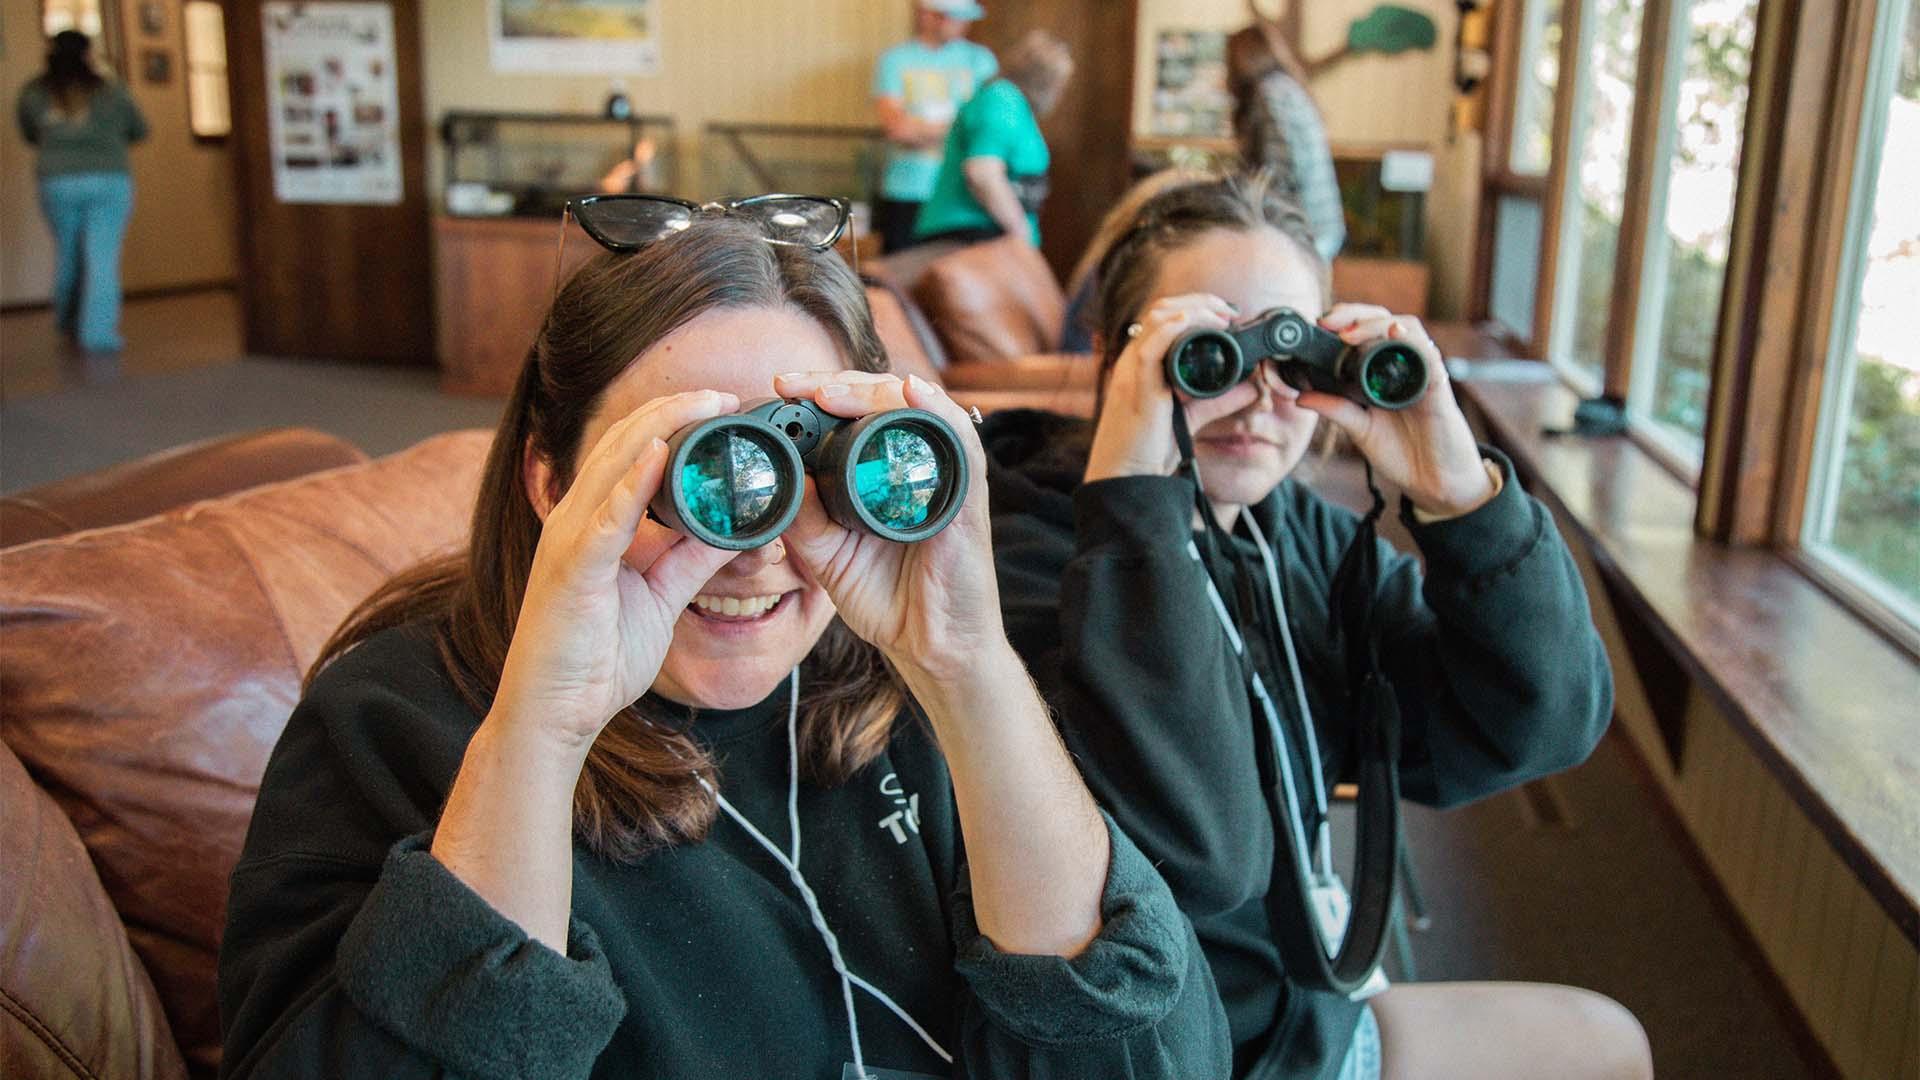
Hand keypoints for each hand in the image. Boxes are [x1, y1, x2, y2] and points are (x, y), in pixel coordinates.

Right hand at [492, 389, 742, 753]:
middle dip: (673, 412)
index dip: (672, 423)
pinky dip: (632, 484)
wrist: (554, 712)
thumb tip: (737, 527)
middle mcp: (576, 520)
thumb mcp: (663, 596)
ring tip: (702, 404)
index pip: (632, 453)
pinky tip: (658, 455)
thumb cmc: (598, 657)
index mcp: (596, 523)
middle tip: (723, 394)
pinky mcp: (571, 569)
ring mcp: (569, 540)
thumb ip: (693, 558)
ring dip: (659, 429)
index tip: (721, 407)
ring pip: (613, 466)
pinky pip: (605, 518)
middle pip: (623, 444)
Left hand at [771, 370, 1006, 686]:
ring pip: (918, 408)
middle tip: (794, 386)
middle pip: (885, 398)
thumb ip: (805, 518)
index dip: (820, 393)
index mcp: (886, 473)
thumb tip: (781, 475)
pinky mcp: (967, 498)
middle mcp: (920, 464)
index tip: (779, 391)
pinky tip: (912, 392)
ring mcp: (946, 477)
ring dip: (874, 392)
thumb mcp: (828, 555)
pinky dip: (936, 410)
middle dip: (838, 382)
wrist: (932, 649)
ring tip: (832, 393)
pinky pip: (959, 442)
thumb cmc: (889, 598)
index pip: (858, 413)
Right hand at [1083, 293, 1261, 482]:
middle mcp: (1133, 361)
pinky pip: (1151, 346)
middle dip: (1198, 302)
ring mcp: (1131, 371)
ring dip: (1193, 310)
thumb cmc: (1149, 449)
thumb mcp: (1190, 417)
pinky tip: (1196, 324)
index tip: (1226, 315)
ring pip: (1157, 319)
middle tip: (1229, 311)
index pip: (1163, 319)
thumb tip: (1251, 388)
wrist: (1127, 477)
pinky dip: (1174, 328)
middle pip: (1161, 310)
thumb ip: (1219, 401)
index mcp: (1141, 364)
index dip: (1195, 308)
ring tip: (1221, 316)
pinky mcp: (1136, 386)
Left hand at [1298, 304, 1495, 517]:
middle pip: (1382, 321)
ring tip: (1348, 334)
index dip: (1341, 323)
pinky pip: (1428, 352)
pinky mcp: (1438, 383)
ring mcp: (1421, 371)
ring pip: (1404, 327)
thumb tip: (1300, 396)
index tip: (1314, 327)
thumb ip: (1335, 409)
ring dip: (1375, 325)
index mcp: (1381, 371)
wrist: (1434, 482)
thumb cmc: (1402, 452)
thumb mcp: (1360, 429)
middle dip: (1353, 315)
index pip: (1363, 332)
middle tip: (1326, 322)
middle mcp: (1402, 364)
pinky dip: (1411, 339)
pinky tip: (1394, 333)